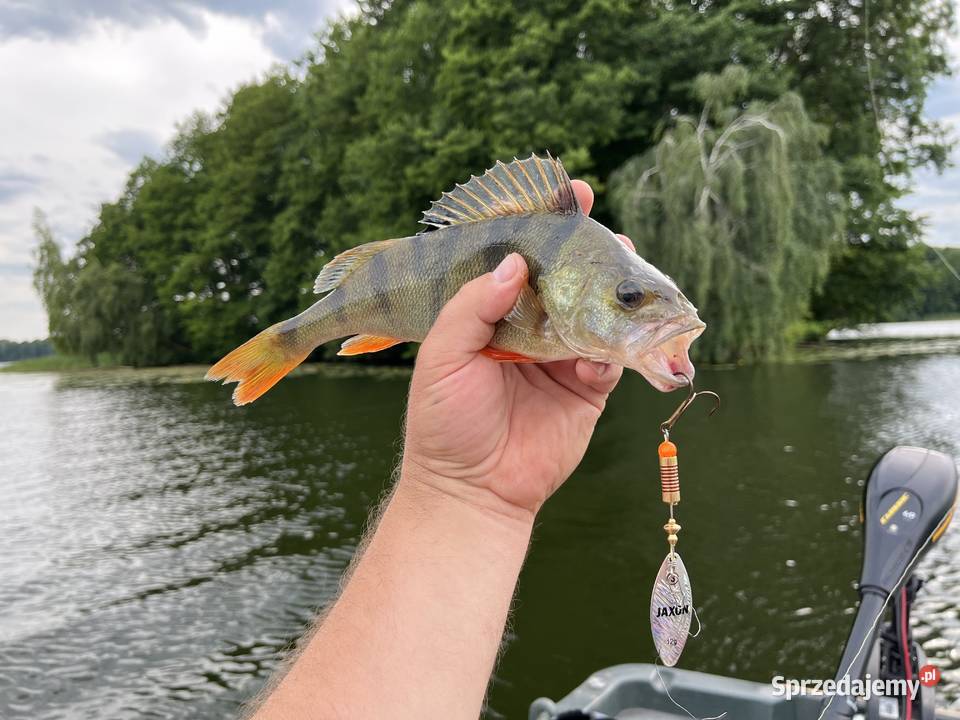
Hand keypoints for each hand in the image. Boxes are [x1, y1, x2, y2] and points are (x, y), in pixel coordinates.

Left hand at [401, 181, 632, 519]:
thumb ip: (473, 307)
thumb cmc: (445, 422)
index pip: (522, 260)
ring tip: (627, 274)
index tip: (572, 195)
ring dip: (615, 296)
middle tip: (611, 235)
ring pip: (597, 315)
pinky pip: (611, 360)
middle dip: (593, 255)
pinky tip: (602, 350)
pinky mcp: (587, 389)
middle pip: (569, 281)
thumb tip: (515, 264)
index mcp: (493, 314)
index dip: (545, 228)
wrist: (472, 490)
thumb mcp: (443, 356)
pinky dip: (614, 350)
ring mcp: (562, 357)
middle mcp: (532, 328)